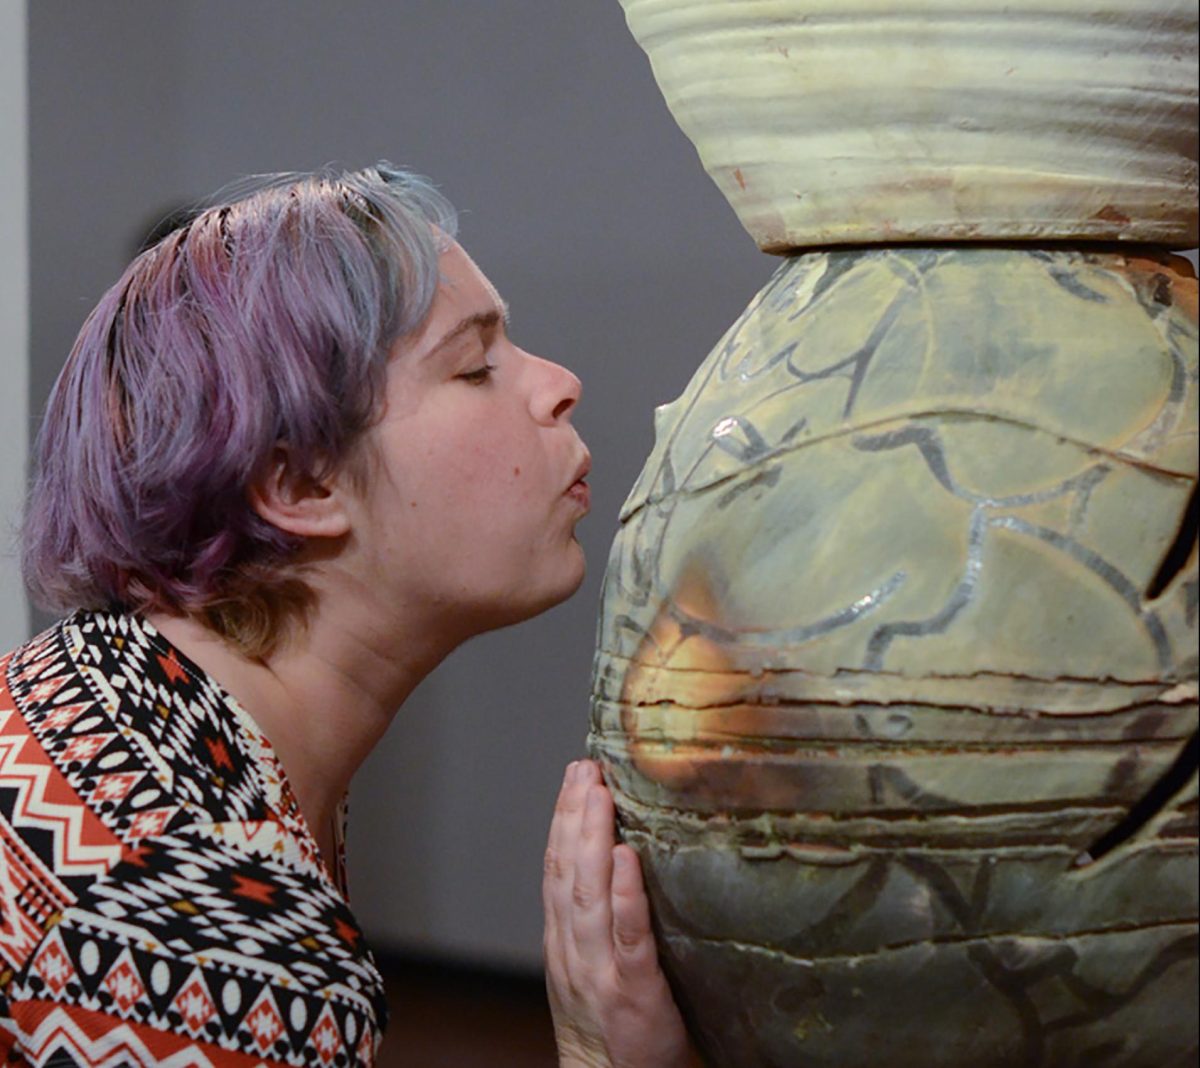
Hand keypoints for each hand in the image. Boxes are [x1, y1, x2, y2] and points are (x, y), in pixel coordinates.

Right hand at [543, 759, 701, 1067]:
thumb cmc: (613, 1028)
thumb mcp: (590, 966)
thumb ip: (595, 918)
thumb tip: (612, 856)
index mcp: (564, 941)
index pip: (556, 867)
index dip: (562, 818)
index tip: (574, 774)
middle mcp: (573, 950)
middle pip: (568, 871)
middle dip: (574, 814)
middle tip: (586, 768)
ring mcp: (600, 971)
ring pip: (589, 895)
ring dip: (592, 839)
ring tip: (601, 795)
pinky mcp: (633, 994)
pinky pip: (629, 939)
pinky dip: (626, 896)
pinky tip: (628, 860)